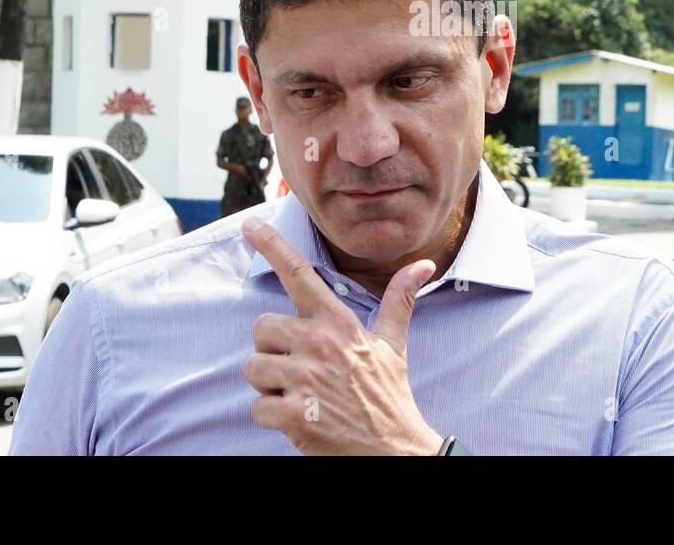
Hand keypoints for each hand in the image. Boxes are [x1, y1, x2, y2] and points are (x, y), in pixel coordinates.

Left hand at [240, 217, 442, 455]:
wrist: (393, 450)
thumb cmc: (388, 394)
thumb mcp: (394, 344)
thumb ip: (400, 299)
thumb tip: (424, 264)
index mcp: (339, 323)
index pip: (300, 274)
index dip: (272, 245)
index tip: (249, 224)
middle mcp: (320, 344)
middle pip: (261, 327)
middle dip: (272, 350)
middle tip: (299, 368)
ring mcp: (306, 380)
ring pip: (253, 368)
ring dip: (269, 386)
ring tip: (300, 395)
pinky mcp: (294, 415)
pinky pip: (257, 408)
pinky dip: (271, 418)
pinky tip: (298, 419)